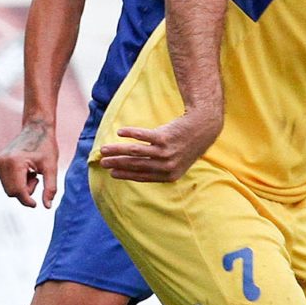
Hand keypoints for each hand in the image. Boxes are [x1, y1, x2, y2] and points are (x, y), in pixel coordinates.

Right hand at [0, 119, 59, 207]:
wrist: (36, 129)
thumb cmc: (46, 146)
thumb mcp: (52, 167)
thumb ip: (50, 188)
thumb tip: (47, 206)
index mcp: (14, 162)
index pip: (18, 191)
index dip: (27, 200)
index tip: (36, 205)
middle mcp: (1, 162)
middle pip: (11, 192)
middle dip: (25, 191)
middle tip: (36, 178)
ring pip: (8, 188)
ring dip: (21, 186)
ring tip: (32, 173)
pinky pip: (6, 182)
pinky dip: (16, 181)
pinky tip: (25, 170)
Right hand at [95, 111, 221, 182]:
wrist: (203, 128)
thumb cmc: (185, 145)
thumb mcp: (176, 163)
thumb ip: (159, 169)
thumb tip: (134, 171)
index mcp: (169, 176)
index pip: (142, 176)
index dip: (125, 174)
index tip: (112, 173)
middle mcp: (167, 166)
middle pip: (136, 164)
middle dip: (116, 163)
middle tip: (102, 162)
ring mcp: (166, 151)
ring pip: (135, 151)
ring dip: (117, 150)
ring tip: (104, 149)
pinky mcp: (164, 137)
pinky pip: (142, 135)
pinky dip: (130, 133)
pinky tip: (120, 132)